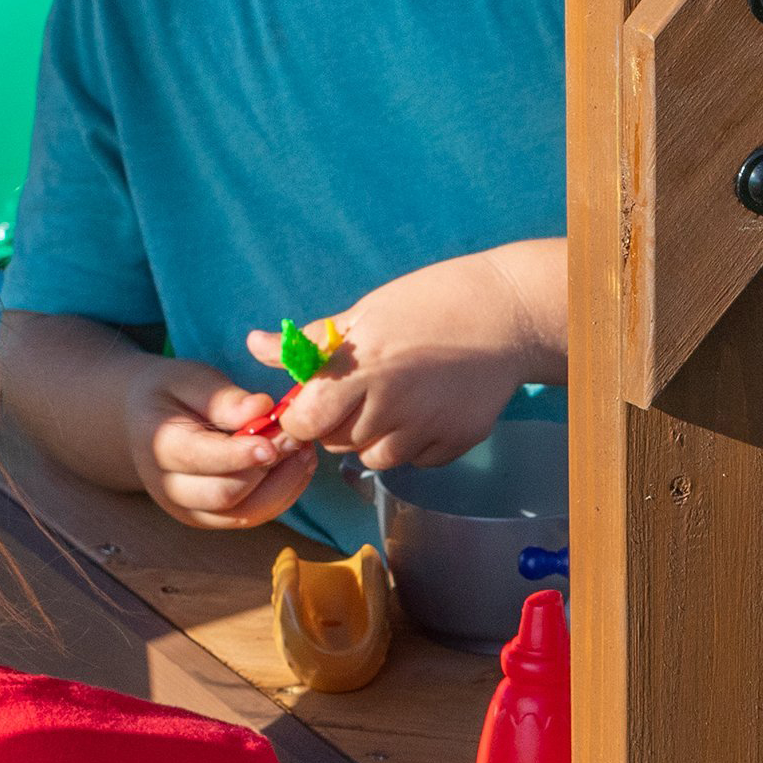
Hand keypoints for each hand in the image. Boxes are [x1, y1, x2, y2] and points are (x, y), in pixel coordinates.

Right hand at [123, 357, 318, 529]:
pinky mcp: (212, 518)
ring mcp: (191, 510)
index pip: (200, 459)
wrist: (146, 423)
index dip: (241, 454)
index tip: (276, 440)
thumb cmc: (172, 394)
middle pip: (224, 495)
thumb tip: (262, 408)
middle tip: (296, 438)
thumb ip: (222, 397)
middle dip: (267, 469)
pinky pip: (253, 516)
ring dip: (283, 486)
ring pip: (244, 514)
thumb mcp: (189, 380)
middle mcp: (170, 488)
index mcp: (159, 447)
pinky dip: (283, 495)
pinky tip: (298, 466)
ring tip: (304, 452)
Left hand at [262, 250, 542, 471]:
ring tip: (393, 400)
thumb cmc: (431, 302)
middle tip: (358, 392)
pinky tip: (425, 409)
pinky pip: (415, 460)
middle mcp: (392, 405)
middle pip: (337, 443)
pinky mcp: (455, 442)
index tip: (312, 403)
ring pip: (375, 458)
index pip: (306, 422)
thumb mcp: (365, 313)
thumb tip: (256, 345)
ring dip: (373, 438)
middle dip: (337, 424)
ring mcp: (427, 429)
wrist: (506, 313)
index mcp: (363, 369)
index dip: (301, 417)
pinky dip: (412, 443)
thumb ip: (311, 341)